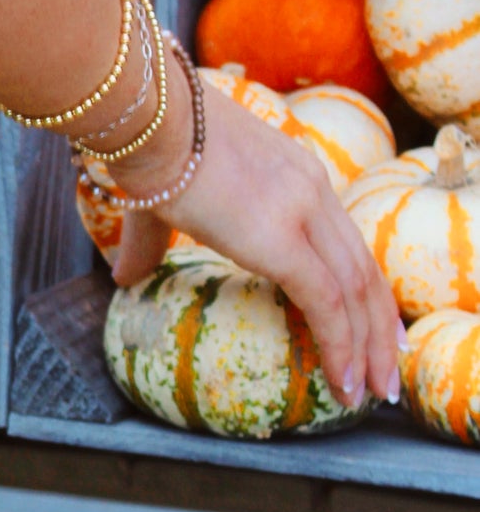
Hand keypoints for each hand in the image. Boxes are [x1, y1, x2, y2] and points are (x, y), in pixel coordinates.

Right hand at [110, 72, 402, 409]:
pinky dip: (341, 346)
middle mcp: (311, 189)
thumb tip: (124, 278)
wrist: (146, 120)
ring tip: (374, 391)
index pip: (343, 240)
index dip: (362, 285)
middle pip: (364, 267)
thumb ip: (149, 244)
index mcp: (293, 173)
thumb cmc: (144, 148)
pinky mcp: (283, 239)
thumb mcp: (156, 204)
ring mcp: (303, 211)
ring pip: (357, 290)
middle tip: (386, 368)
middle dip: (380, 323)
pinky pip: (326, 302)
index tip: (370, 323)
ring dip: (371, 346)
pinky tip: (343, 381)